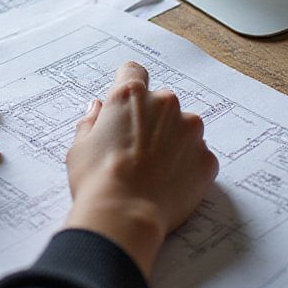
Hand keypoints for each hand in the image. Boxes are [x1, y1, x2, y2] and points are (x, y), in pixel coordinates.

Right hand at [64, 61, 217, 277]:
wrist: (125, 216)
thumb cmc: (96, 179)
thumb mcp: (80, 146)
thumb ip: (92, 121)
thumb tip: (98, 109)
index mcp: (131, 96)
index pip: (133, 71)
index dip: (128, 86)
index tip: (126, 104)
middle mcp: (165, 104)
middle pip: (161, 103)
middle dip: (152, 120)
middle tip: (136, 149)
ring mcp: (190, 131)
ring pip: (183, 128)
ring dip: (173, 141)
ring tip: (155, 171)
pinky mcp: (207, 159)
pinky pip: (198, 156)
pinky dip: (187, 166)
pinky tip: (169, 185)